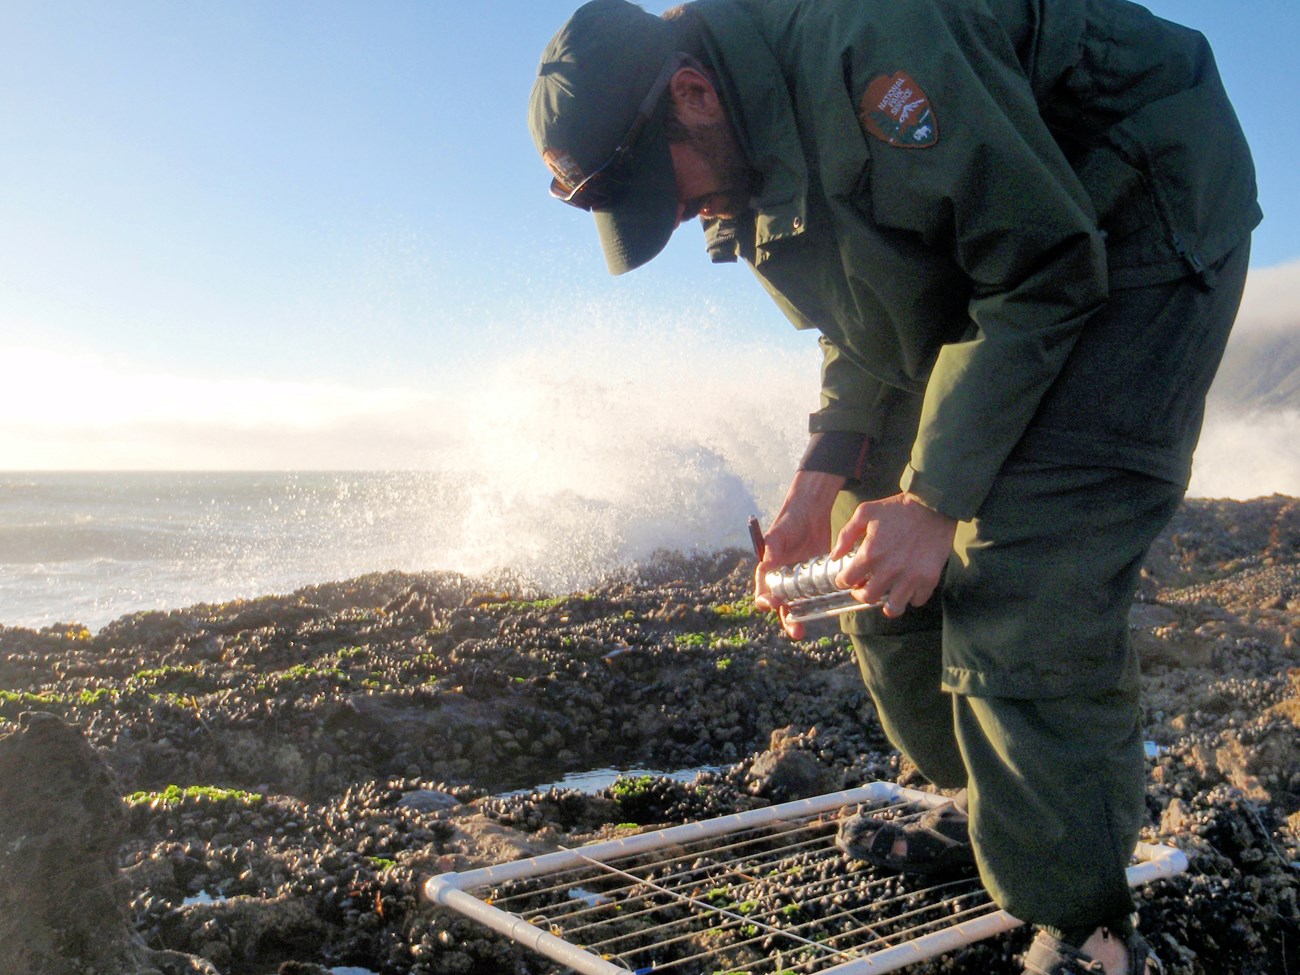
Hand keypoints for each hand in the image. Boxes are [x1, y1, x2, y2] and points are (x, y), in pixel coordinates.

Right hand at [754, 470, 845, 639]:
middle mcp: (783, 581)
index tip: (773, 604)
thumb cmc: (789, 522)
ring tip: (806, 629)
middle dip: (788, 620)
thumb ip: (773, 548)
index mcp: (769, 572)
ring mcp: (801, 582)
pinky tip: (828, 611)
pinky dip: (821, 605)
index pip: (763, 592)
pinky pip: (818, 596)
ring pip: (800, 606)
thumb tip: (768, 562)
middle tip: (797, 631)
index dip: (766, 601)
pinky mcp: (817, 580)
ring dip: (803, 618)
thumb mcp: (779, 534)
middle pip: (783, 606)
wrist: (811, 513)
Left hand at [831, 492, 956, 617]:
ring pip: (893, 608)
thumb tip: (835, 556)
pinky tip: (907, 588)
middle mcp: (889, 570)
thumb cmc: (897, 508)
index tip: (846, 579)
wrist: (933, 505)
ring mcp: (911, 577)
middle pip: (868, 598)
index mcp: (871, 554)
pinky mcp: (929, 579)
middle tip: (863, 587)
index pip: (847, 581)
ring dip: (886, 604)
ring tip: (885, 595)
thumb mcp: (865, 513)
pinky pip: (917, 601)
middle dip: (861, 594)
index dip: (843, 581)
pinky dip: (911, 598)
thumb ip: (846, 535)